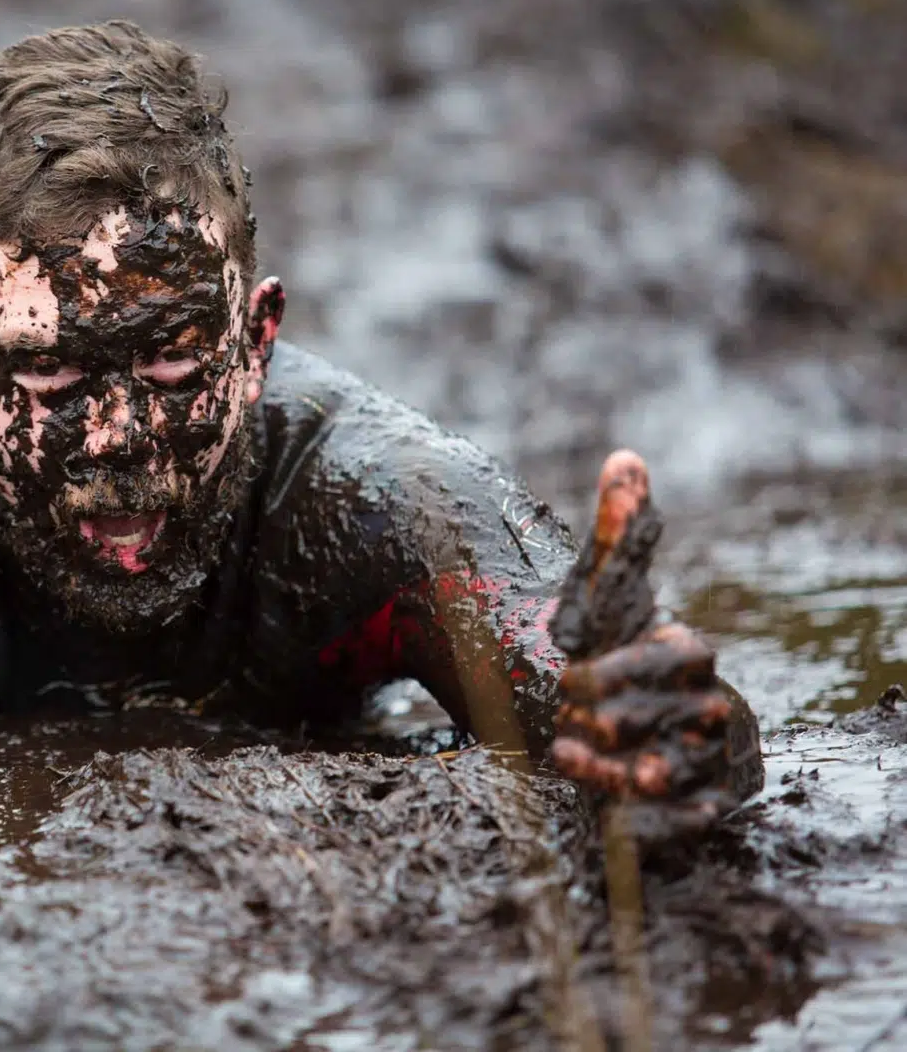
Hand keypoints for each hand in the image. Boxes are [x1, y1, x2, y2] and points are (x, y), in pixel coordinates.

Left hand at [548, 451, 747, 832]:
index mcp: (692, 653)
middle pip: (686, 716)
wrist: (603, 715)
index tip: (569, 673)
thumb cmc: (606, 647)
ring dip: (624, 767)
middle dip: (621, 717)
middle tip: (567, 714)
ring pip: (682, 770)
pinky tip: (598, 806)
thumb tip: (625, 459)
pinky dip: (642, 817)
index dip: (626, 667)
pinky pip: (684, 822)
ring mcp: (708, 761)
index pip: (679, 655)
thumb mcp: (601, 594)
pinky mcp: (695, 808)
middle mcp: (712, 707)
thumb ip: (615, 535)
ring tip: (571, 751)